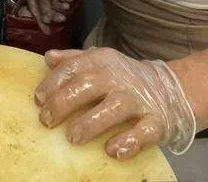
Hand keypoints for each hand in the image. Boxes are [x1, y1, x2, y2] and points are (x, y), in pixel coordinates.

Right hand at [23, 0, 73, 33]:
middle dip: (54, 14)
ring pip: (54, 3)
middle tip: (62, 19)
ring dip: (61, 6)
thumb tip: (45, 21)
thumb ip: (45, 9)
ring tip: (67, 6)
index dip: (41, 22)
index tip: (47, 33)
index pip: (35, 11)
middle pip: (46, 8)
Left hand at [33, 48, 195, 159]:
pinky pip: (144, 132)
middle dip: (63, 103)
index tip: (38, 100)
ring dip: (90, 123)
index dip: (52, 83)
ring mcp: (138, 100)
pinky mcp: (156, 121)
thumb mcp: (99, 62)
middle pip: (88, 86)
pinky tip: (112, 150)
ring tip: (73, 137)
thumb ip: (73, 60)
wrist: (169, 89)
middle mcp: (119, 78)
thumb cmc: (122, 79)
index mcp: (102, 62)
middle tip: (47, 121)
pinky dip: (128, 142)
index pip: (73, 68)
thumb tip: (48, 58)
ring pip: (113, 108)